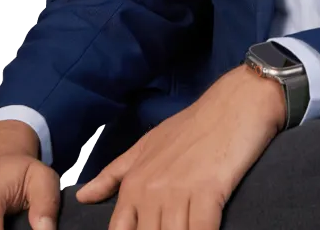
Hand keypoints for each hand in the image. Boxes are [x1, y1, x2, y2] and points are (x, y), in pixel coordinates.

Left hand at [75, 64, 285, 228]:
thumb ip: (116, 172)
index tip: (150, 229)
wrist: (236, 102)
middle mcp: (150, 191)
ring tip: (190, 227)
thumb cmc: (193, 124)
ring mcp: (179, 192)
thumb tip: (83, 196)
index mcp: (134, 184)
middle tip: (174, 225)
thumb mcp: (149, 144)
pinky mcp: (209, 192)